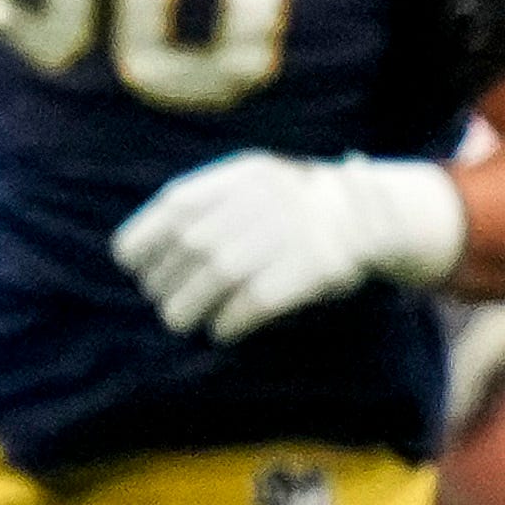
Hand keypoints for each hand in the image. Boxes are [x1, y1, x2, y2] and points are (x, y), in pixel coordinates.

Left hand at [110, 153, 464, 342]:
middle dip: (165, 281)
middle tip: (162, 301)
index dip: (145, 239)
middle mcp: (264, 198)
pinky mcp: (313, 267)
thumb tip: (138, 259)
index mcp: (242, 174)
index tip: (133, 267)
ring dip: (187, 306)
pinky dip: (230, 320)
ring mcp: (291, 231)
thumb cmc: (290, 208)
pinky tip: (221, 329)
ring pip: (219, 275)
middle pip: (194, 246)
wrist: (371, 214)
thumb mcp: (249, 186)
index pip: (176, 205)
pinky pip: (256, 300)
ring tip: (179, 321)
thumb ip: (202, 210)